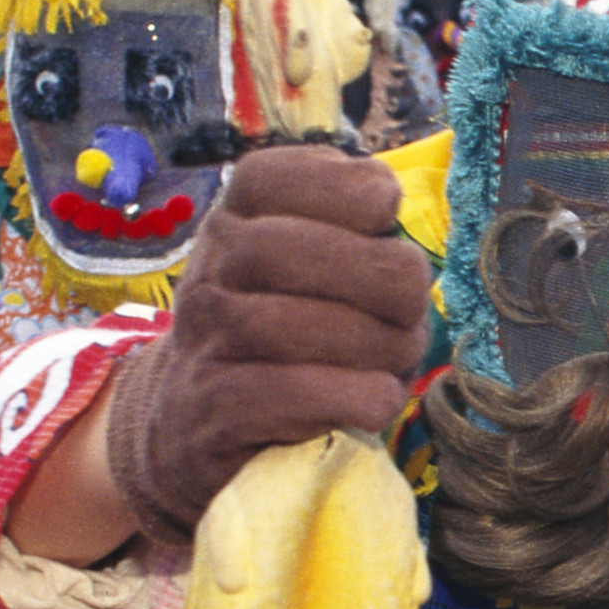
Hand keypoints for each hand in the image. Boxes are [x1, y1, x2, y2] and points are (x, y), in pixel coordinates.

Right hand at [103, 142, 436, 538]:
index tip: (386, 208)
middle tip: (412, 310)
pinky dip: (355, 397)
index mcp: (233, 222)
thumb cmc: (286, 342)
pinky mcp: (215, 409)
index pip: (267, 179)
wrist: (197, 429)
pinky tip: (376, 401)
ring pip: (290, 326)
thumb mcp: (310, 275)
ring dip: (375, 346)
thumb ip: (352, 238)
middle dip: (379, 278)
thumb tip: (399, 230)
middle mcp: (207, 271)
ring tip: (398, 361)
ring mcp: (204, 340)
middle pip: (288, 250)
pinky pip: (292, 395)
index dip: (340, 186)